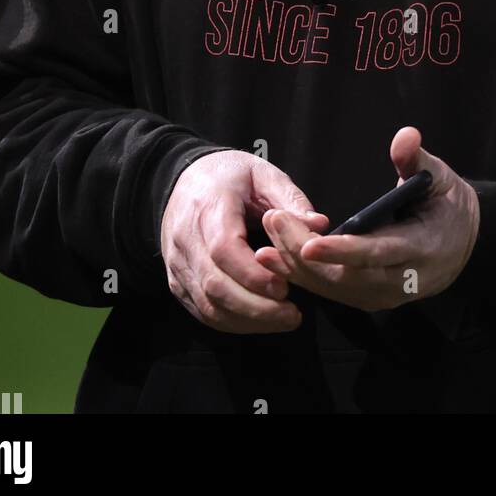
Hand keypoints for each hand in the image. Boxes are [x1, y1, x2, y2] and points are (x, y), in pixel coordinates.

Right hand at [160, 149, 330, 332]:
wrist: (186, 177)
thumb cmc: (230, 176)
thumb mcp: (263, 174)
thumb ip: (290, 199)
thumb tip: (318, 226)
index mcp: (209, 206)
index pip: (224, 248)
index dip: (253, 274)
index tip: (284, 287)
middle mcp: (186, 238)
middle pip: (215, 284)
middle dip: (256, 307)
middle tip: (292, 315)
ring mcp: (178, 262)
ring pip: (207, 303)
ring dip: (246, 320)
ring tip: (282, 320)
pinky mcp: (177, 279)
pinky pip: (200, 310)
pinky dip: (230, 322)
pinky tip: (259, 321)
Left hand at [253, 126, 480, 312]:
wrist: (464, 245)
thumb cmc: (448, 205)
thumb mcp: (440, 177)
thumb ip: (416, 159)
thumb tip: (405, 136)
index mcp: (422, 248)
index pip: (377, 254)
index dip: (343, 251)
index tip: (311, 243)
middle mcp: (401, 280)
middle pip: (347, 276)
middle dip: (305, 254)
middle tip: (273, 224)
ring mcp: (384, 295)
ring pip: (335, 289)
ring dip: (297, 268)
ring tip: (264, 244)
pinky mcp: (370, 298)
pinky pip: (333, 292)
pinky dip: (303, 278)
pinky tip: (275, 261)